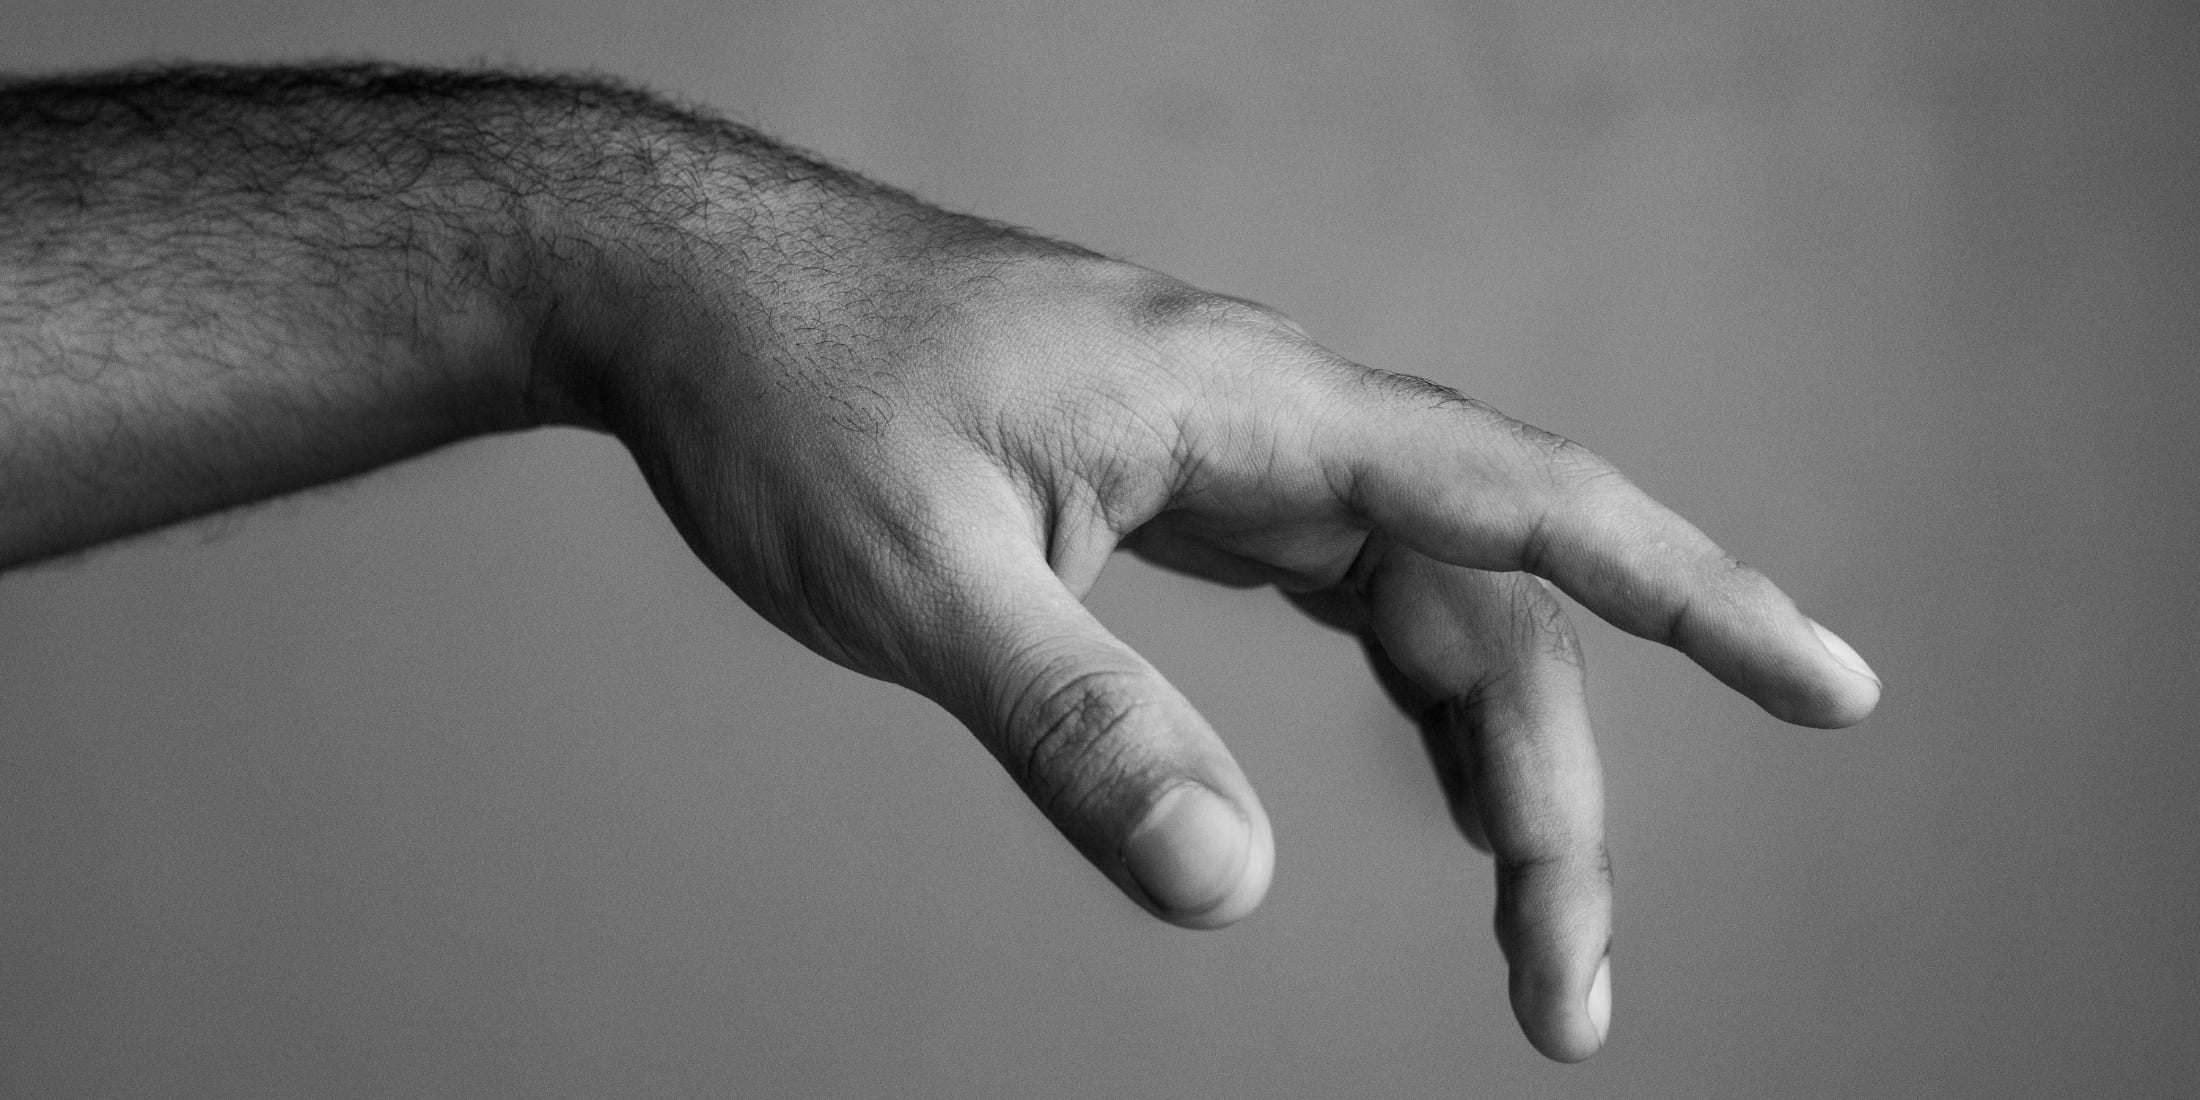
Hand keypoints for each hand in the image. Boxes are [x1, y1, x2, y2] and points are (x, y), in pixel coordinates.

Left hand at [547, 198, 1883, 1060]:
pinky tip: (1409, 760)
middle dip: (1553, 792)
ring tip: (1528, 919)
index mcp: (1244, 405)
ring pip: (1417, 598)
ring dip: (1485, 750)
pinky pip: (1332, 579)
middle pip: (1485, 598)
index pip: (1525, 501)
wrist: (684, 288)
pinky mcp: (1164, 472)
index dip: (1696, 593)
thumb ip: (1077, 727)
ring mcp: (1217, 441)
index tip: (1835, 684)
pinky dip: (1394, 682)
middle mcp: (1261, 411)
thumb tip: (1229, 893)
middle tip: (1567, 992)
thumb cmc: (787, 400)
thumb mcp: (920, 583)